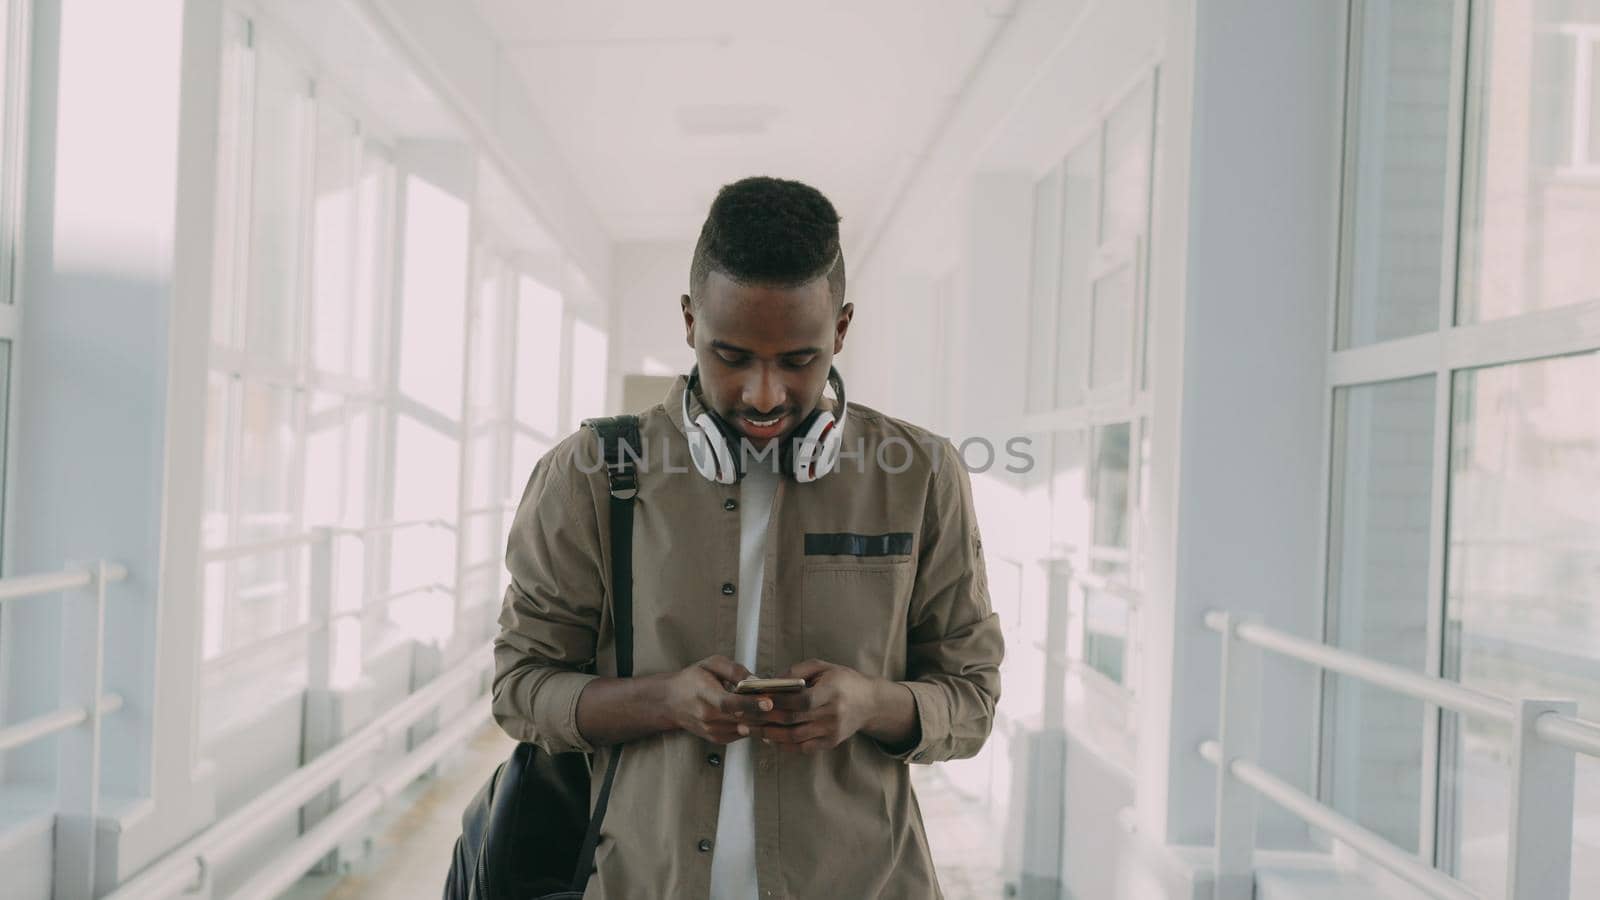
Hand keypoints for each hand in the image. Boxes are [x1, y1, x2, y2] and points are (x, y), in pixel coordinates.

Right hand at [661, 655, 775, 744]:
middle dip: (765, 712)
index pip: (730, 703)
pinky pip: (743, 733)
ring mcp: (713, 731)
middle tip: (782, 702)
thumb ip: (735, 670)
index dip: (750, 704)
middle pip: (742, 718)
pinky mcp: (718, 739)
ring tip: (773, 706)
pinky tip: (757, 713)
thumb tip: (757, 681)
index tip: (768, 702)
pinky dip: (753, 724)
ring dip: (762, 719)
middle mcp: (708, 717)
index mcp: (704, 695)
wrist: (670, 702)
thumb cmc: (692, 679)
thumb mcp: (711, 664)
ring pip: (746, 728)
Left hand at [736, 659, 880, 753]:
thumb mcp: (824, 666)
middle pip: (793, 720)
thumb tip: (771, 681)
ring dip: (768, 734)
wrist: (870, 703)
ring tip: (749, 729)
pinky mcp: (830, 743)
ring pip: (794, 737)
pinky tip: (768, 738)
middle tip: (742, 716)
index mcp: (832, 692)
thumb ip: (798, 671)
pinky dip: (783, 744)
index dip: (777, 701)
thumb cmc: (844, 680)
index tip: (755, 699)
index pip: (801, 700)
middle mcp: (832, 714)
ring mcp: (831, 732)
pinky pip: (802, 747)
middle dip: (765, 719)